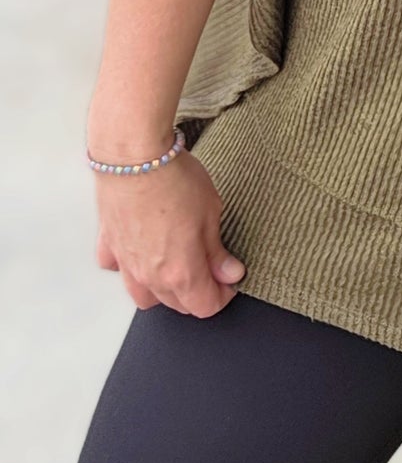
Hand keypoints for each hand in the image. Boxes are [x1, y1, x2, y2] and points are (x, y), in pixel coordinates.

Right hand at [94, 149, 245, 317]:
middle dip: (198, 293)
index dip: (223, 295)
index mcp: (180, 273)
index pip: (205, 305)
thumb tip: (229, 272)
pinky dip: (131, 267)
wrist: (134, 156)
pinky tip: (143, 251)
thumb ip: (217, 250)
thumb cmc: (174, 180)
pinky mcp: (109, 244)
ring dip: (164, 291)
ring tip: (178, 268)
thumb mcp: (211, 213)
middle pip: (177, 304)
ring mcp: (127, 263)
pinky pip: (118, 269)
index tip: (230, 279)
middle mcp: (150, 276)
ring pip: (145, 296)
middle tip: (212, 268)